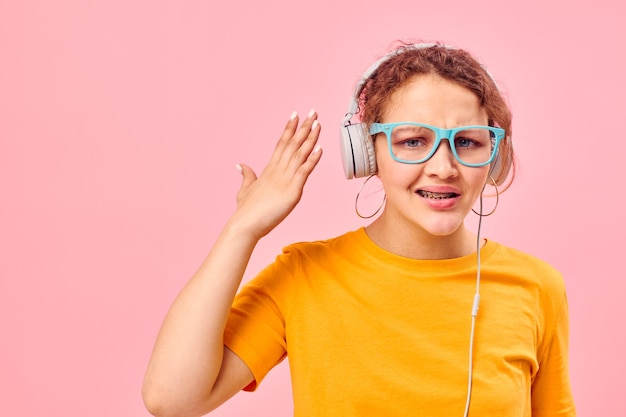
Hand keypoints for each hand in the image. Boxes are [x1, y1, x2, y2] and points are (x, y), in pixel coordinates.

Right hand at [232, 109, 322, 238]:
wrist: (245, 225)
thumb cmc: (246, 211)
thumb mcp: (245, 189)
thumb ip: (246, 175)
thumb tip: (240, 165)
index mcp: (269, 170)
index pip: (281, 144)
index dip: (289, 129)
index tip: (295, 115)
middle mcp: (277, 171)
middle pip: (292, 143)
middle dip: (303, 127)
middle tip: (312, 111)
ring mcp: (285, 179)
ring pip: (300, 153)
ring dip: (310, 138)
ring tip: (317, 123)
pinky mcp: (292, 190)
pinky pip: (305, 171)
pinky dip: (313, 159)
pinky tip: (320, 148)